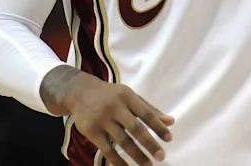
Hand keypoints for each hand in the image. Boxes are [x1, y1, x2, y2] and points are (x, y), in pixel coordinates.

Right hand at [42, 66, 174, 165]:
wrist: (79, 92)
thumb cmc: (111, 95)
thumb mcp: (130, 96)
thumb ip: (150, 109)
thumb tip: (171, 121)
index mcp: (127, 96)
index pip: (146, 113)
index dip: (158, 126)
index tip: (169, 139)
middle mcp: (115, 107)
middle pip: (135, 128)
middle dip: (150, 143)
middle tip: (161, 157)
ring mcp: (102, 119)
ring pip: (122, 141)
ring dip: (137, 155)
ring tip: (148, 164)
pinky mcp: (92, 131)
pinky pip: (107, 149)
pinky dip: (118, 160)